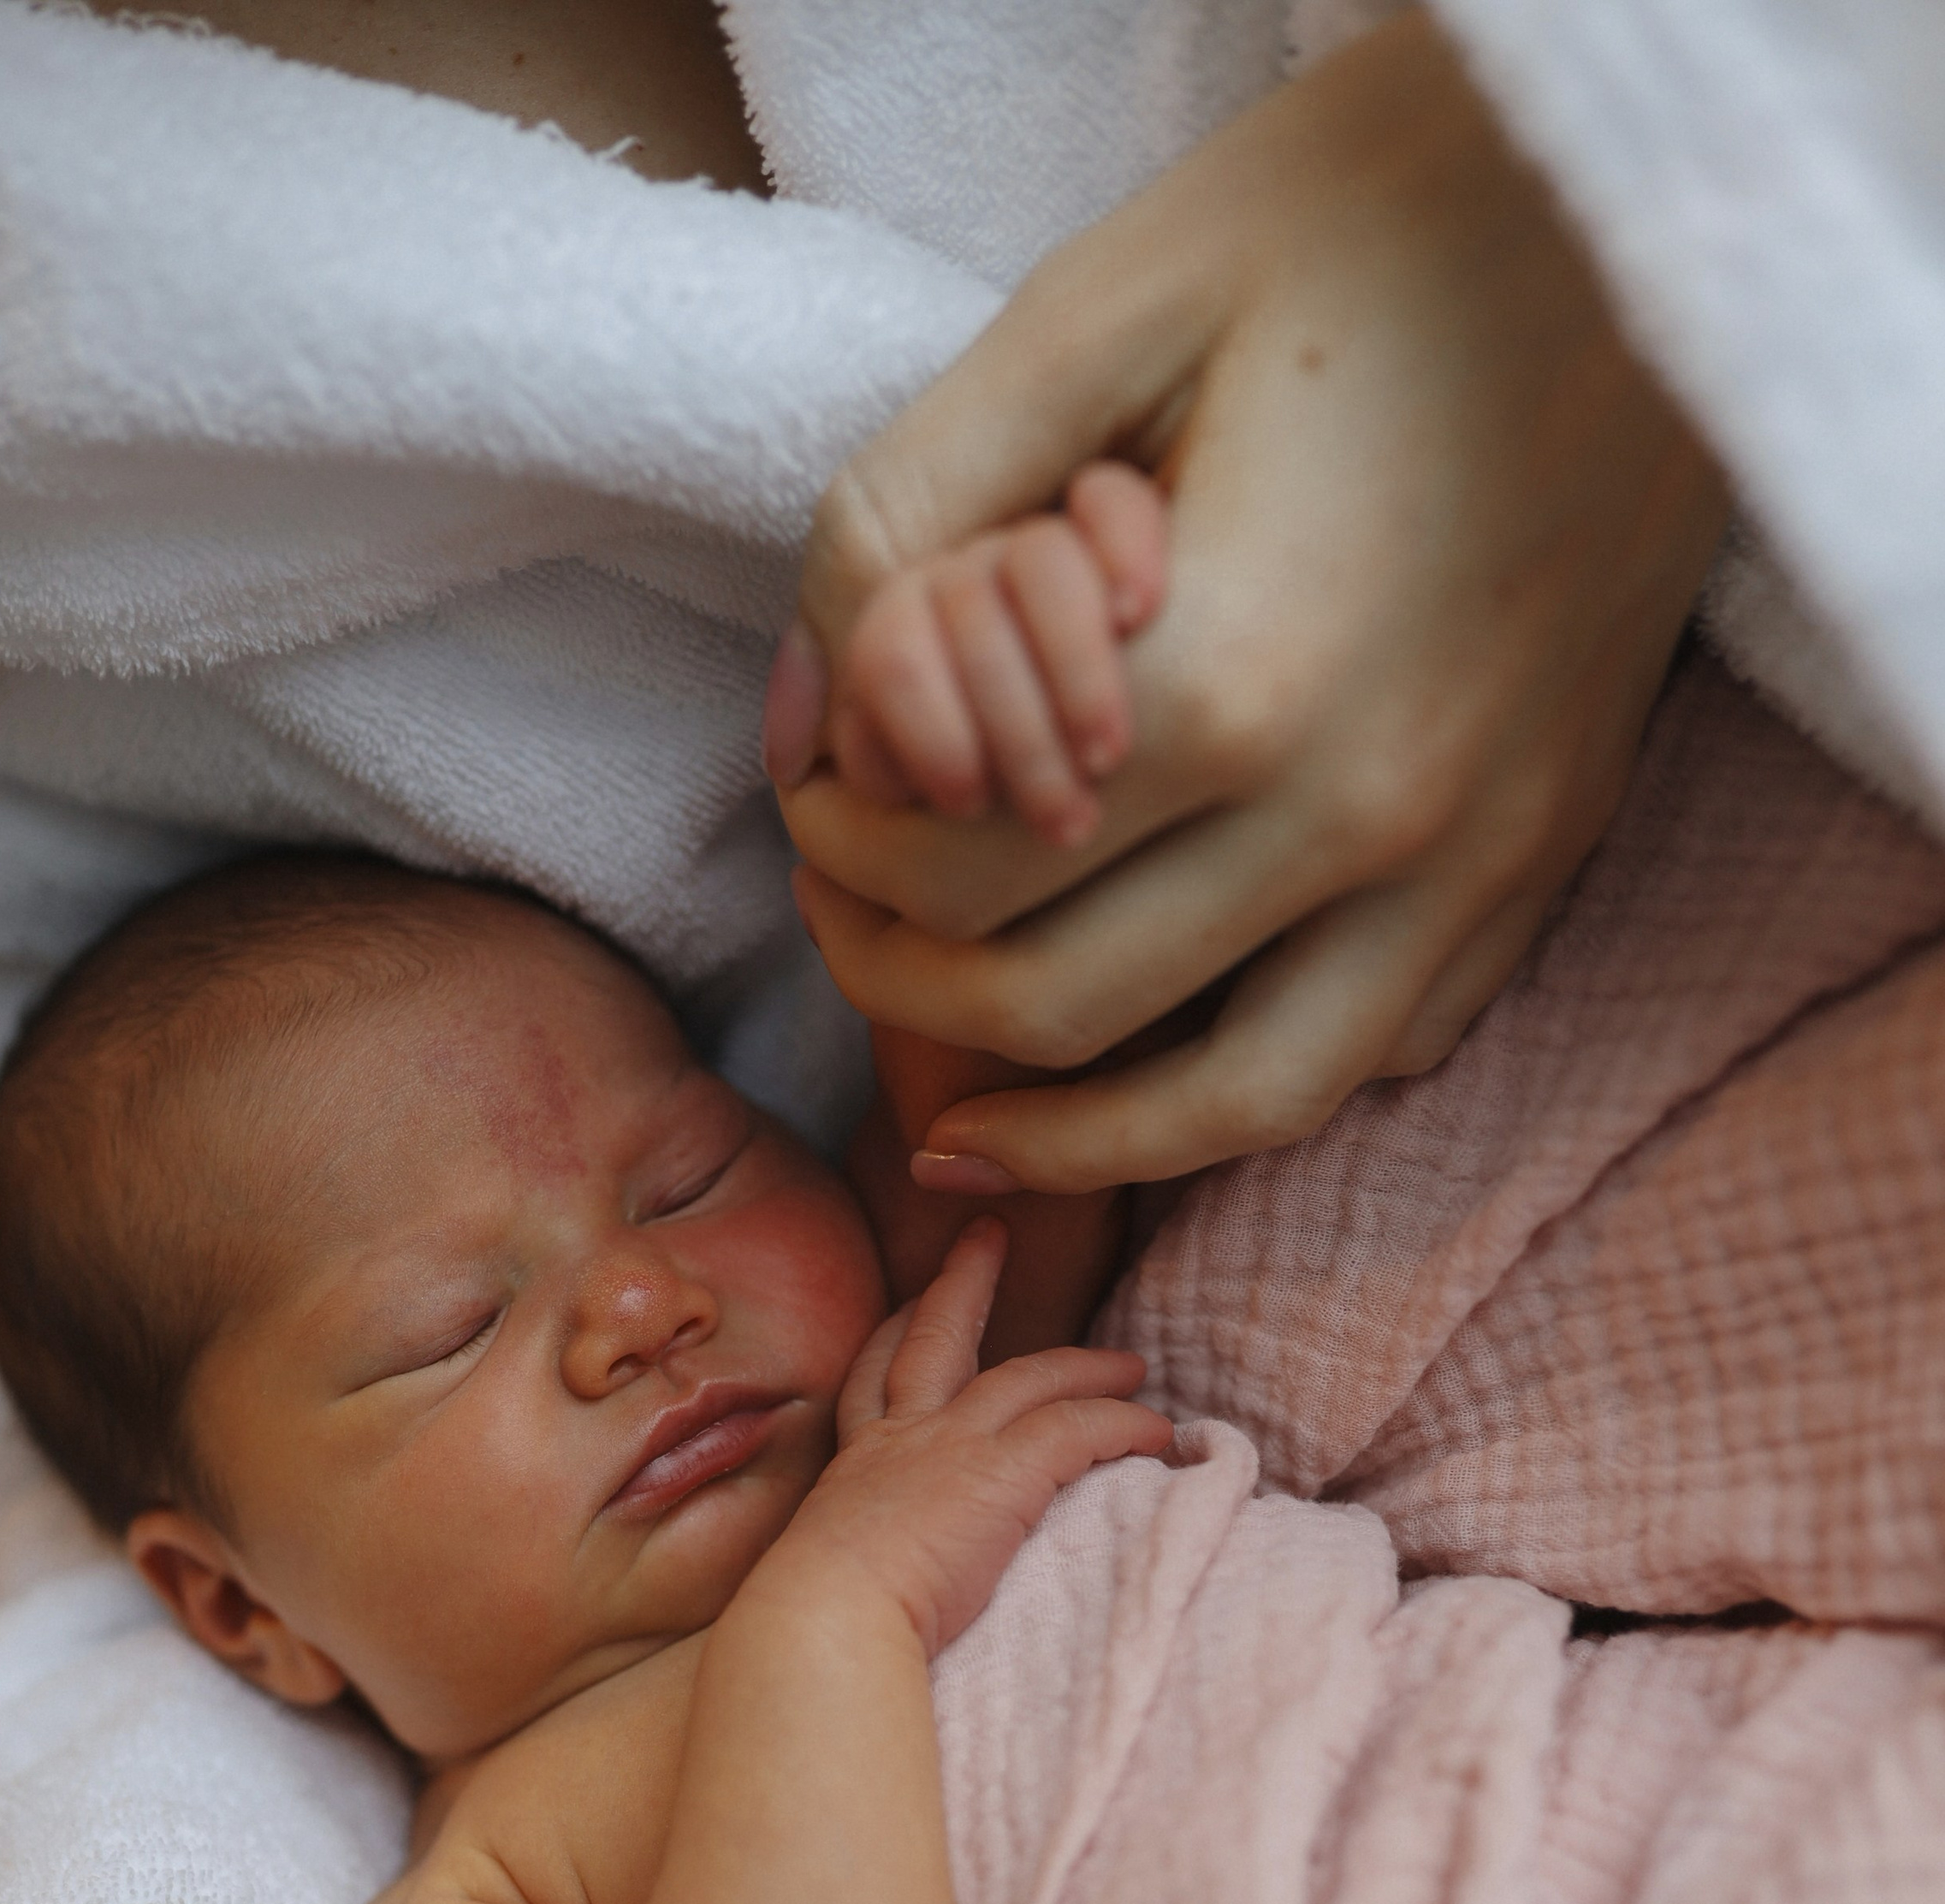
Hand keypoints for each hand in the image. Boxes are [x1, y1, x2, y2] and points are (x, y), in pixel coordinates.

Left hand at [768, 9, 1728, 1191]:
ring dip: (1070, 1136)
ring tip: (965, 1129)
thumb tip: (805, 689)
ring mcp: (1479, 857)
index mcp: (1240, 680)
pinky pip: (1382, 1052)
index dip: (846, 856)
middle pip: (1061, 1009)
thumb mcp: (1104, 304)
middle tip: (849, 924)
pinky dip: (1250, 1082)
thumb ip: (919, 506)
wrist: (1661, 204)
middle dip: (908, 987)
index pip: (963, 872)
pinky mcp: (1547, 856)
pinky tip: (1168, 1054)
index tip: (808, 806)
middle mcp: (1366, 813)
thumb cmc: (1373, 214)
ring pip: (1237, 1106)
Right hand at [771, 1217, 1170, 1656]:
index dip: (892, 1335)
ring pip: (1029, 1376)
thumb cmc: (818, 1620)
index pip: (873, 1380)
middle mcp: (900, 1439)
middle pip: (935, 1337)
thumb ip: (856, 1559)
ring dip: (1085, 1366)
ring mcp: (951, 1447)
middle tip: (987, 1237)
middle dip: (963, 1282)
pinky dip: (1124, 1424)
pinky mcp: (1004, 1472)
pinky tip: (1158, 1433)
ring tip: (1132, 1366)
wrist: (824, 1620)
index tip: (909, 1303)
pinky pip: (1081, 1429)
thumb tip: (864, 1592)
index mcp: (856, 1464)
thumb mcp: (826, 1571)